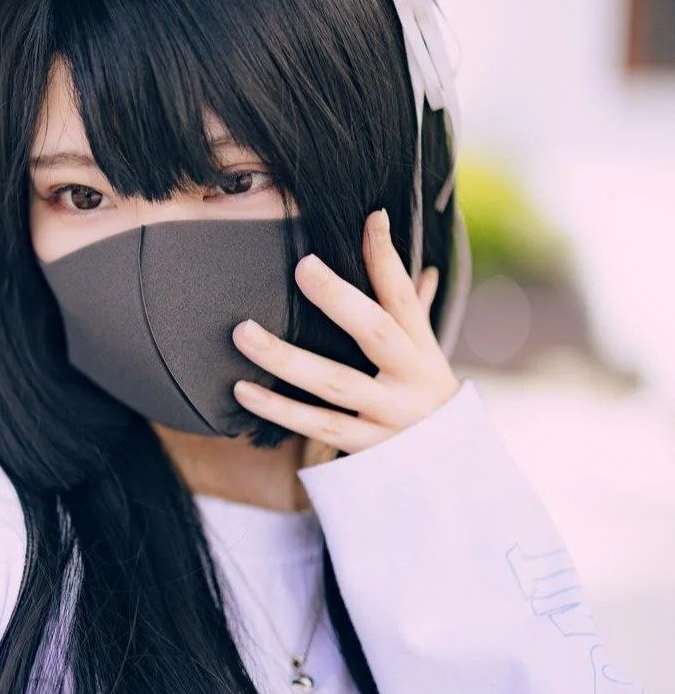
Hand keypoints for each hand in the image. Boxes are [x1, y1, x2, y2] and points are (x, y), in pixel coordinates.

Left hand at [231, 207, 460, 455]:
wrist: (452, 475)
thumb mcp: (423, 354)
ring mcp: (388, 417)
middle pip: (375, 332)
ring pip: (333, 384)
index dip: (388, 257)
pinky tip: (242, 390)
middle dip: (339, 298)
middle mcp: (409, 380)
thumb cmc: (423, 398)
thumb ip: (408, 305)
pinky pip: (316, 427)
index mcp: (422, 350)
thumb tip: (405, 248)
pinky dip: (277, 409)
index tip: (370, 217)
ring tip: (242, 333)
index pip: (404, 296)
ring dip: (285, 358)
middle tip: (303, 266)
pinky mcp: (364, 449)